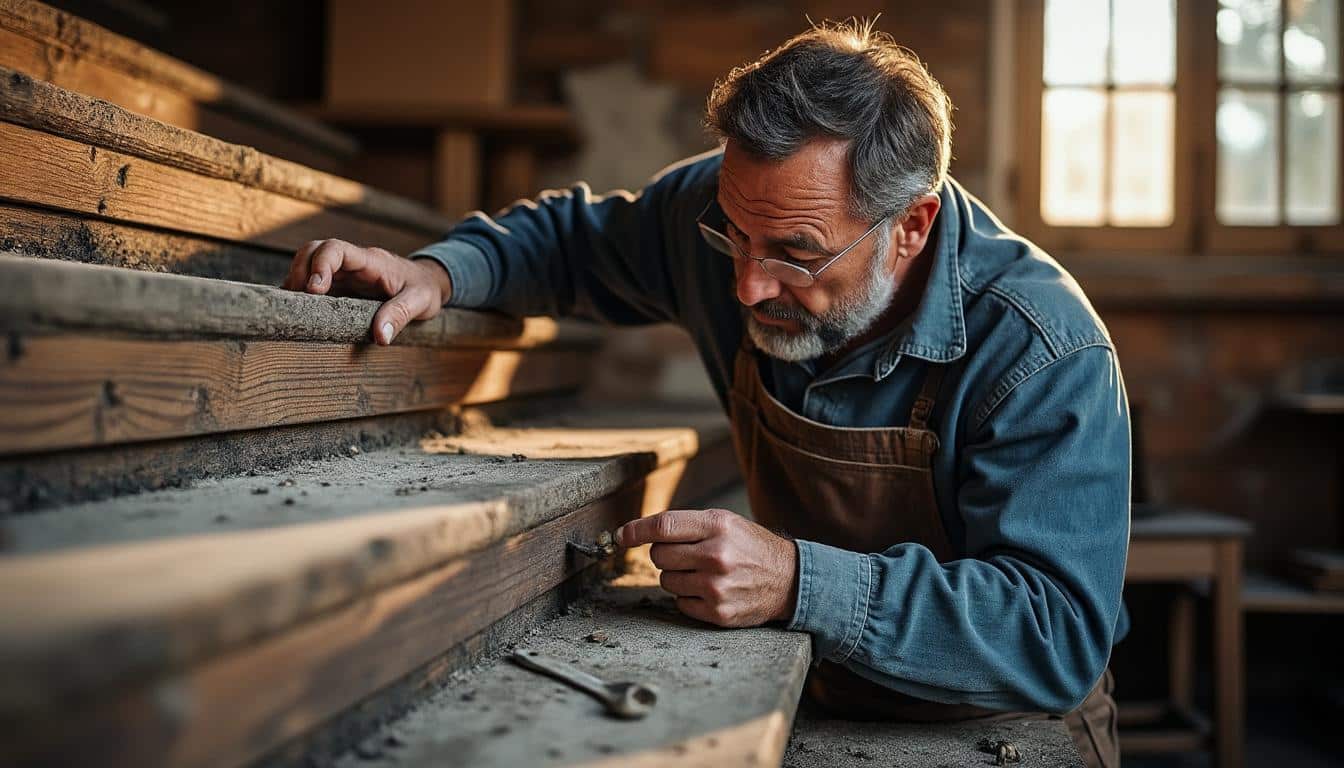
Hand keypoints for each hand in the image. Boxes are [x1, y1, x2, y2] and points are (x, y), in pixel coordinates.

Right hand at [281, 238, 452, 344]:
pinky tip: (299, 312)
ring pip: (308, 265)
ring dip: (296, 283)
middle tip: (295, 302)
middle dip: (299, 272)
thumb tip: (381, 337)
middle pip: (313, 251)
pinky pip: (314, 283)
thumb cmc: (425, 288)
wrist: (429, 281)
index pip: (336, 249)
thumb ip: (401, 315)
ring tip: (293, 309)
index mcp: (371, 261)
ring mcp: (344, 274)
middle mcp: (352, 263)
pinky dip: (302, 294)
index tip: (314, 290)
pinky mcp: (341, 286)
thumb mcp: (420, 301)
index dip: (320, 265)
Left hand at [616, 508, 797, 627]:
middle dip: (665, 554)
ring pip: (666, 581)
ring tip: (703, 573)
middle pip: (659, 556)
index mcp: (717, 526)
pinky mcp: (717, 612)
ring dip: (677, 576)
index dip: (636, 530)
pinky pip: (680, 603)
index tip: (622, 536)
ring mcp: (716, 587)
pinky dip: (688, 597)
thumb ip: (686, 525)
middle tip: (687, 555)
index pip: (663, 527)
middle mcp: (716, 556)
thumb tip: (638, 532)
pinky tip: (709, 590)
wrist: (789, 580)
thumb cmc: (750, 547)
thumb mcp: (725, 523)